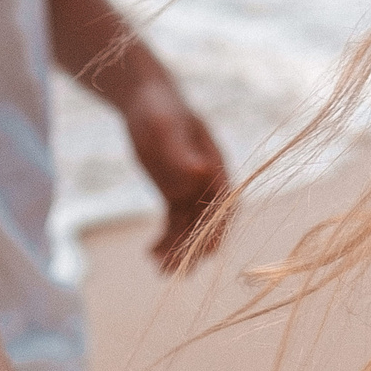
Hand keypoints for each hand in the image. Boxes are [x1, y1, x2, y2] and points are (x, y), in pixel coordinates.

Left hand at [121, 76, 231, 272]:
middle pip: (208, 222)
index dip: (219, 228)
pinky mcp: (174, 194)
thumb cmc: (159, 108)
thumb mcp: (166, 127)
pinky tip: (150, 254)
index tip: (209, 251)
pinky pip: (173, 223)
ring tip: (161, 270)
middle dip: (195, 247)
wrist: (146, 100)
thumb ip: (181, 151)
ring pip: (190, 228)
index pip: (224, 204)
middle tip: (176, 270)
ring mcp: (191, 190)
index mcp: (214, 166)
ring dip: (179, 250)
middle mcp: (207, 182)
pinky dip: (164, 240)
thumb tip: (199, 172)